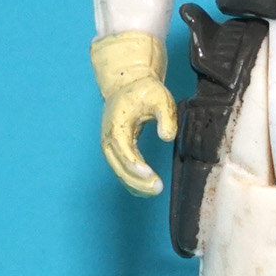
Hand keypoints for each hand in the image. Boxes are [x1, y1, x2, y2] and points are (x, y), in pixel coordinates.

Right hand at [91, 31, 177, 196]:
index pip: (124, 152)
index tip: (151, 177)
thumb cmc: (144, 91)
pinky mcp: (115, 150)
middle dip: (137, 181)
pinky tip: (147, 189)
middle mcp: (109, 139)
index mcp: (117, 126)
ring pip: (119, 172)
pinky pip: (121, 171)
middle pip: (119, 167)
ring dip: (135, 185)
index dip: (137, 167)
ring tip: (155, 191)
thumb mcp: (160, 97)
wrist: (127, 85)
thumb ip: (165, 116)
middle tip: (158, 188)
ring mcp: (110, 146)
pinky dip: (132, 182)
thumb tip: (167, 137)